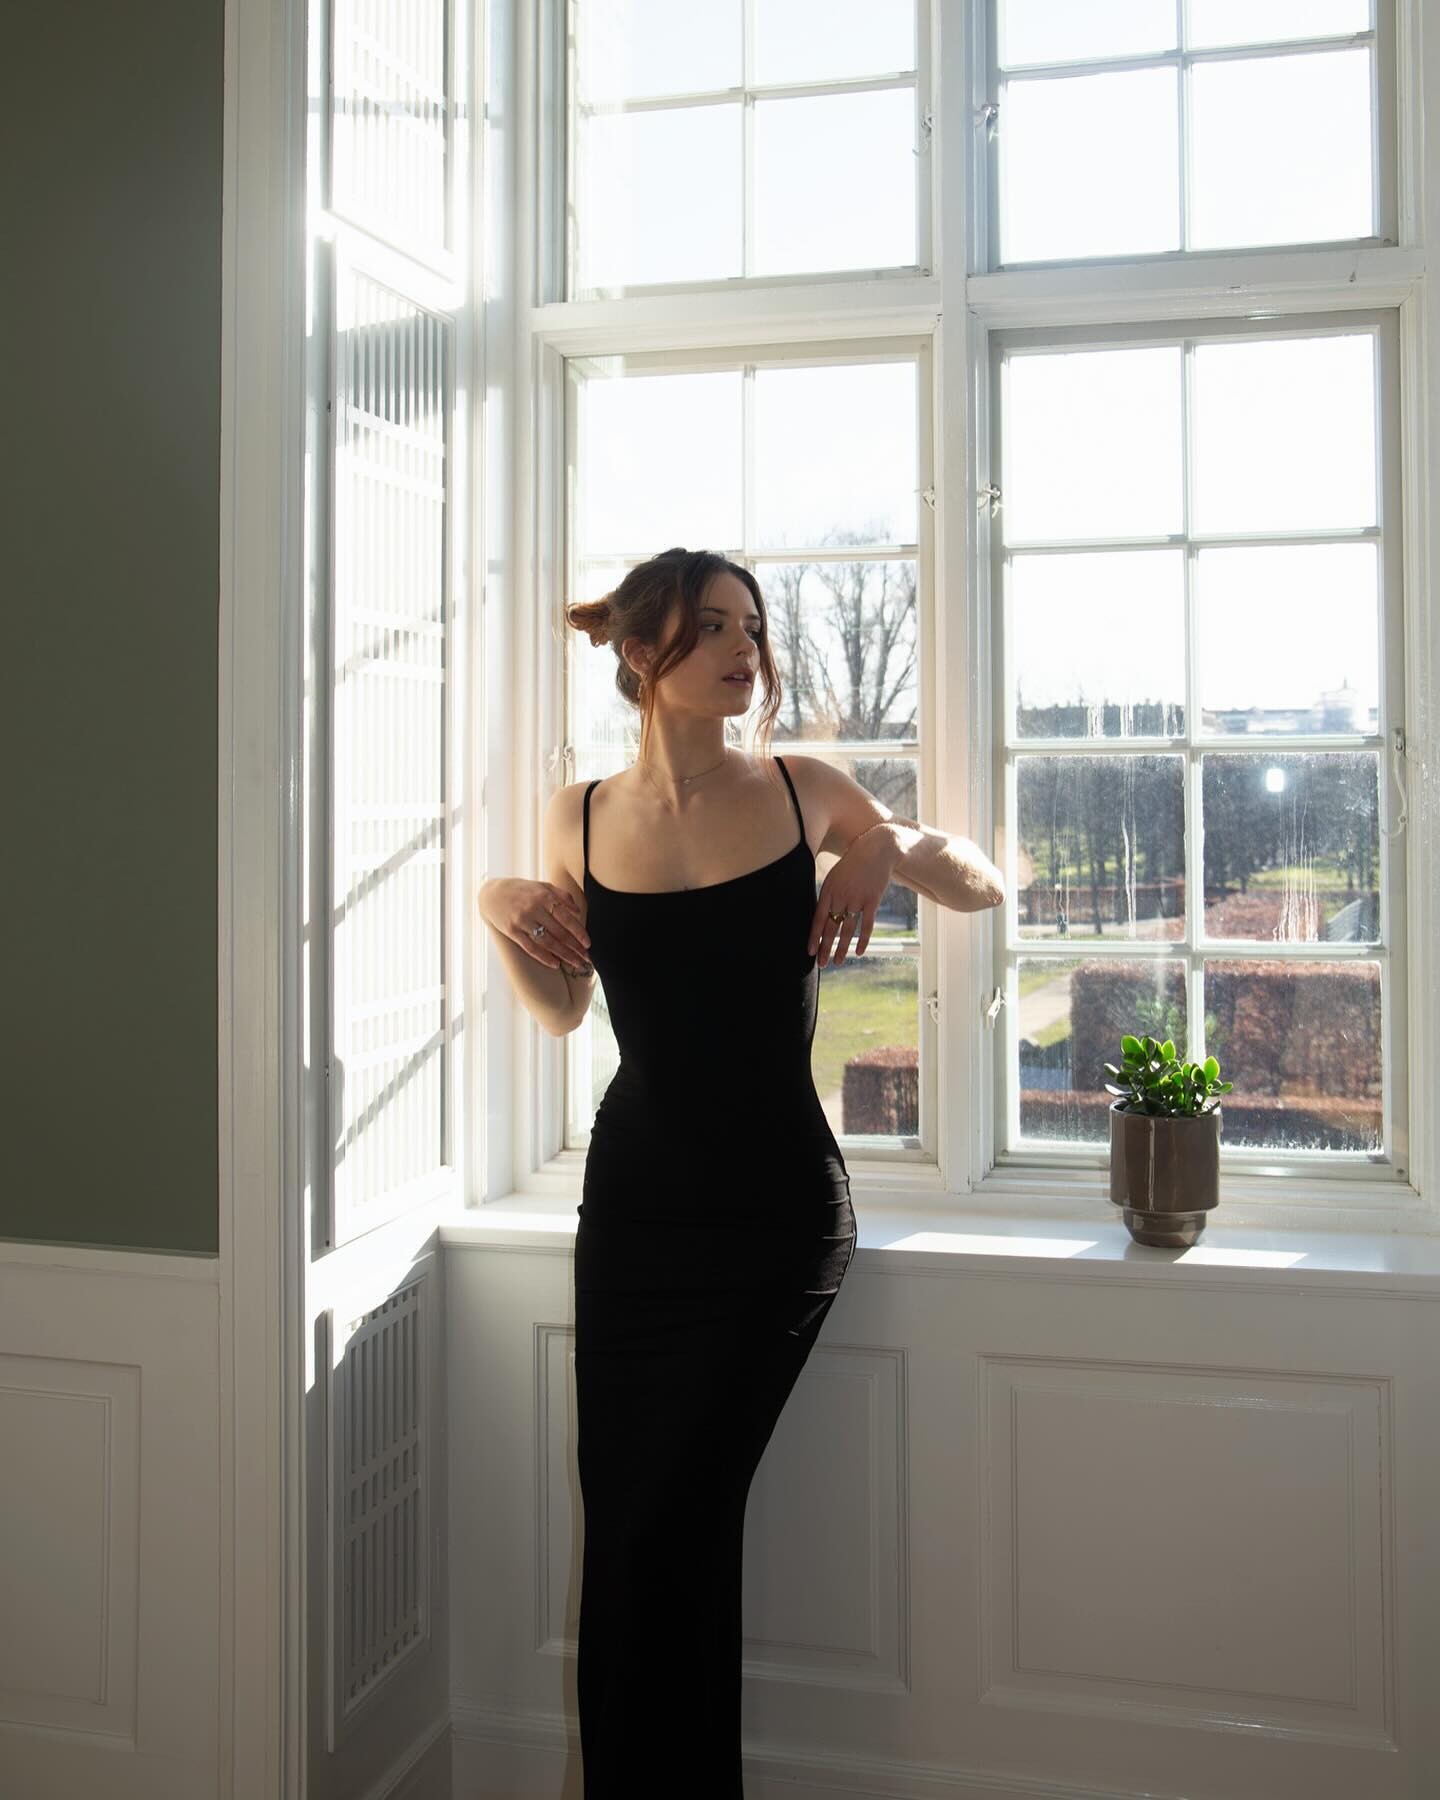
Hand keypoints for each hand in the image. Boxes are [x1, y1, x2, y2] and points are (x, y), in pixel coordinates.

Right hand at [478, 878, 592, 974]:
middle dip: (574, 948)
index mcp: (544, 897)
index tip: (588, 944)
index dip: (579, 933)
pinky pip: (531, 947)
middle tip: (586, 959)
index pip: (566, 918)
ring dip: (563, 955)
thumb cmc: (522, 890)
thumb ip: (562, 895)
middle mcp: (534, 909)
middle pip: (559, 933)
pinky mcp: (512, 932)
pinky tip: (555, 964)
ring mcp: (522, 921)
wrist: (492, 894)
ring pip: (547, 942)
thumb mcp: (542, 886)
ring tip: (575, 963)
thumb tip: (578, 911)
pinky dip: (544, 957)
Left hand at [807, 822, 897, 967]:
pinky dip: (863, 940)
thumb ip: (830, 895)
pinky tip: (859, 952)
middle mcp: (841, 896)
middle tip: (821, 964)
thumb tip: (824, 915)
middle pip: (831, 927)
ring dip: (842, 948)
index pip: (817, 918)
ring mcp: (857, 898)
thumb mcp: (836, 875)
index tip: (810, 952)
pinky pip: (867, 925)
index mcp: (828, 890)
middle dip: (825, 948)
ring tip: (836, 962)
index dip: (814, 936)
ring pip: (847, 929)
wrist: (877, 848)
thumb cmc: (854, 862)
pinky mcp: (872, 900)